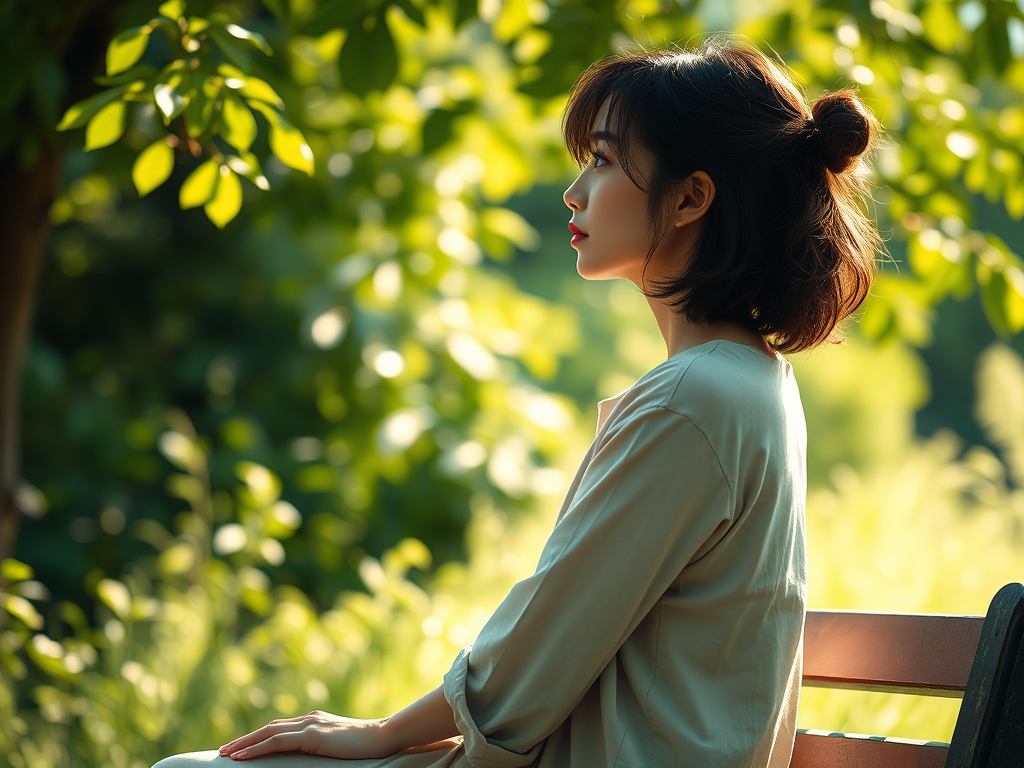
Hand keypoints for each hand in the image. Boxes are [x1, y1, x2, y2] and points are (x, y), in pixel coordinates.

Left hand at [218, 710, 391, 759]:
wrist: (384, 735)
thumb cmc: (367, 745)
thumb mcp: (339, 744)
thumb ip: (324, 745)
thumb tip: (314, 755)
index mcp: (315, 720)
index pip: (279, 727)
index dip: (258, 736)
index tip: (241, 746)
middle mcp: (309, 719)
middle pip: (268, 727)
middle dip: (244, 739)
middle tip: (223, 751)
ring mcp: (310, 725)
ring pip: (268, 733)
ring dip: (244, 744)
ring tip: (226, 754)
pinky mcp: (312, 735)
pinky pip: (277, 742)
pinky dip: (257, 748)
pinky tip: (242, 757)